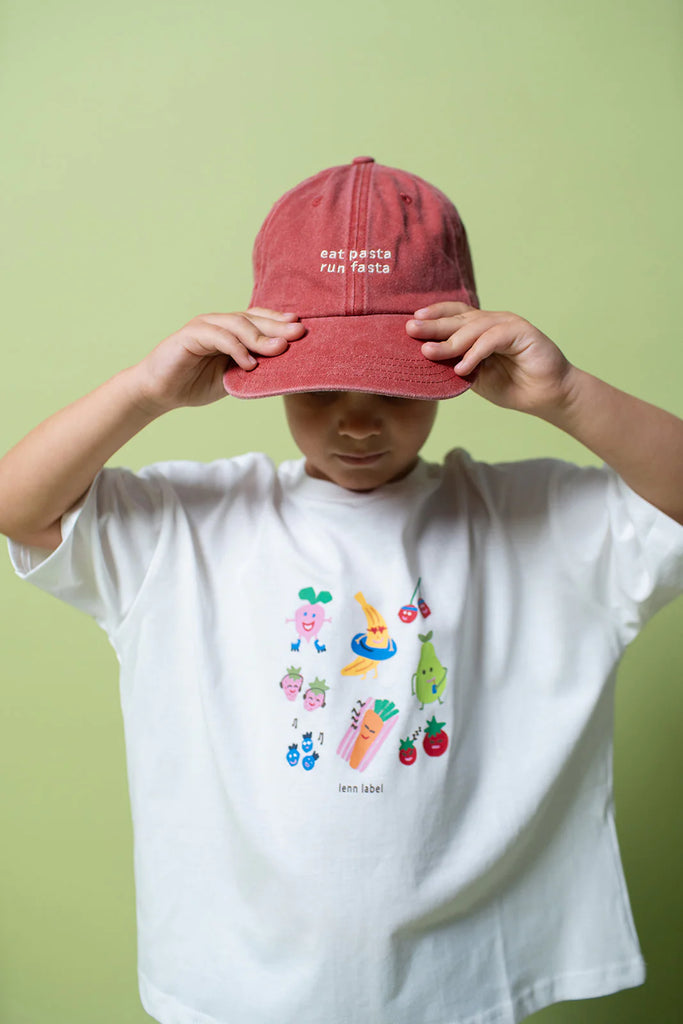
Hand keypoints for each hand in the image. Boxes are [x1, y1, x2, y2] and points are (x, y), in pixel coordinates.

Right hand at [134, 308, 304, 414]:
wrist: (159, 392)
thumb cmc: (194, 384)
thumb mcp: (231, 378)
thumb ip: (253, 371)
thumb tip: (285, 369)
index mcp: (230, 331)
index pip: (259, 320)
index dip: (279, 322)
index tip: (302, 329)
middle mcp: (218, 323)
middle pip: (252, 318)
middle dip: (277, 326)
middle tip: (299, 334)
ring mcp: (204, 327)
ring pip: (237, 324)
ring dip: (260, 338)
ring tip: (278, 350)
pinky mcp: (190, 335)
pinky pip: (218, 337)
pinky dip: (236, 349)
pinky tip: (249, 364)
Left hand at [406, 302, 575, 416]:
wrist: (547, 396)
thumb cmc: (513, 386)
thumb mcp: (476, 376)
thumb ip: (456, 365)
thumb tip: (426, 358)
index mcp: (482, 328)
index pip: (455, 314)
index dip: (435, 315)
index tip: (412, 322)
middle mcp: (494, 321)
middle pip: (459, 318)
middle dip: (433, 325)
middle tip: (410, 329)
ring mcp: (509, 324)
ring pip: (474, 328)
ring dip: (450, 341)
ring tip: (428, 353)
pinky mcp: (523, 333)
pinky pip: (493, 339)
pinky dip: (476, 353)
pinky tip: (462, 368)